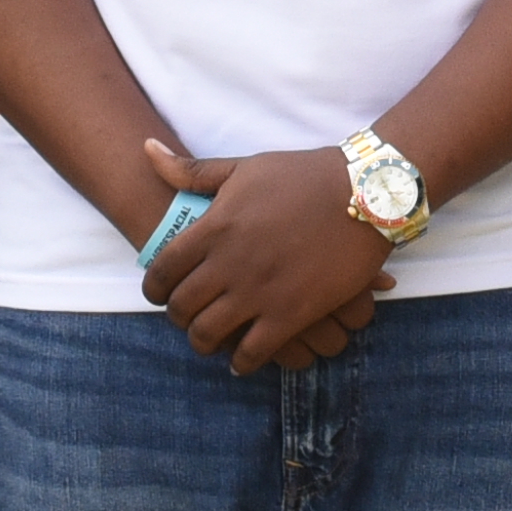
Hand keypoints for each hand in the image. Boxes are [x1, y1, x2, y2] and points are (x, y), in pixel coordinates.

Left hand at [138, 139, 387, 373]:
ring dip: (203, 343)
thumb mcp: (244, 167)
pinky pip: (251, 352)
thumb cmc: (304, 176)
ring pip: (208, 335)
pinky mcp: (291, 314)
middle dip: (177, 318)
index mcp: (214, 227)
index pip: (163, 269)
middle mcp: (229, 263)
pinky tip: (241, 360)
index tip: (159, 294)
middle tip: (187, 318)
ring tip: (211, 341)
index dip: (154, 289)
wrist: (365, 193)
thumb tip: (146, 147)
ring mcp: (259, 291)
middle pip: (180, 307)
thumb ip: (193, 170)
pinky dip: (240, 362)